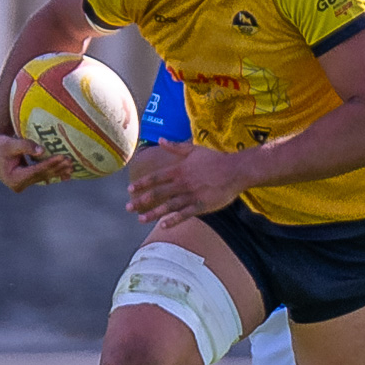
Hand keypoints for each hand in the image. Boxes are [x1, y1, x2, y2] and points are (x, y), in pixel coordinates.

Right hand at [0, 121, 73, 191]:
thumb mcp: (10, 144)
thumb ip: (25, 146)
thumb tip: (41, 150)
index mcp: (14, 178)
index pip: (36, 171)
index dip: (49, 164)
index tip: (62, 157)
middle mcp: (19, 185)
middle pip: (42, 176)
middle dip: (57, 168)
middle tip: (70, 160)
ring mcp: (23, 184)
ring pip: (44, 177)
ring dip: (58, 171)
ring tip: (71, 164)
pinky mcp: (27, 180)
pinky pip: (43, 176)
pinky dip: (54, 172)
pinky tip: (67, 171)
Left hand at [125, 139, 246, 226]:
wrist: (236, 170)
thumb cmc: (215, 159)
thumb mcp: (193, 149)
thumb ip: (175, 146)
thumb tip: (160, 139)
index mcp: (179, 170)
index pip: (156, 177)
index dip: (142, 184)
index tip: (130, 189)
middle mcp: (183, 183)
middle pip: (158, 193)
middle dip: (142, 201)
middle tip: (128, 207)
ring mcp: (192, 195)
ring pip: (169, 205)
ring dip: (154, 213)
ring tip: (140, 219)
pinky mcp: (202, 205)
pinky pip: (185, 214)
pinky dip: (174, 219)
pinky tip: (163, 225)